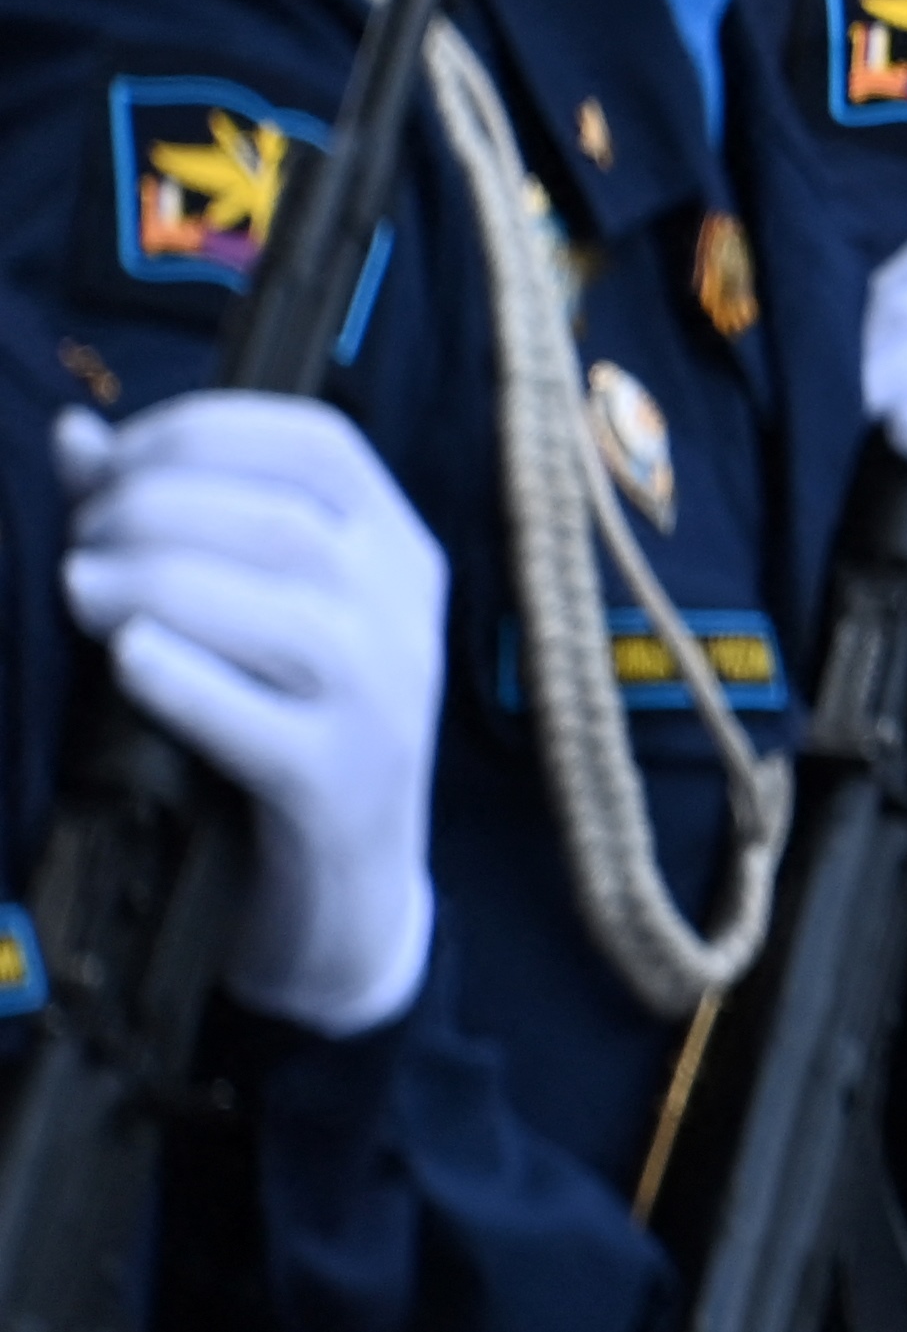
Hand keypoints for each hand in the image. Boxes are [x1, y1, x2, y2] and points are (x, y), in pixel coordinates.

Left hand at [56, 395, 439, 1037]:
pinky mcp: (338, 787)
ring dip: (161, 584)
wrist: (342, 899)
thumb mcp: (253, 620)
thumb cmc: (280, 733)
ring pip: (286, 614)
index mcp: (397, 553)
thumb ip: (173, 524)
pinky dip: (181, 680)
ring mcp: (384, 705)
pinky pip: (257, 722)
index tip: (108, 460)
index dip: (206, 432)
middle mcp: (407, 616)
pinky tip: (125, 660)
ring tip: (79, 590)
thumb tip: (76, 437)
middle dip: (159, 511)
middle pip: (291, 524)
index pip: (324, 448)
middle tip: (77, 541)